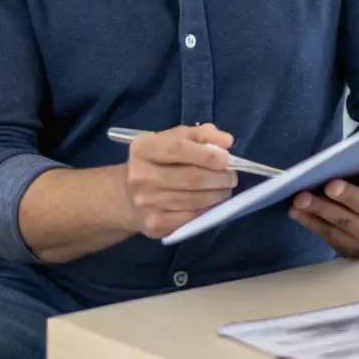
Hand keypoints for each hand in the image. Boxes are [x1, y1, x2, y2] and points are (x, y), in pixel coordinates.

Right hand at [121, 124, 237, 239]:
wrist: (127, 197)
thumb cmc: (158, 162)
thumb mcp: (174, 139)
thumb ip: (201, 135)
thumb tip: (226, 141)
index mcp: (143, 148)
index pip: (180, 148)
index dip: (207, 154)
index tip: (226, 158)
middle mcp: (141, 176)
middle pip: (191, 177)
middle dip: (219, 177)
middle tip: (231, 176)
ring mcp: (146, 203)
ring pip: (194, 200)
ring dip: (218, 195)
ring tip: (225, 189)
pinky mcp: (154, 224)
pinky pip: (190, 217)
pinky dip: (207, 210)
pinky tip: (211, 204)